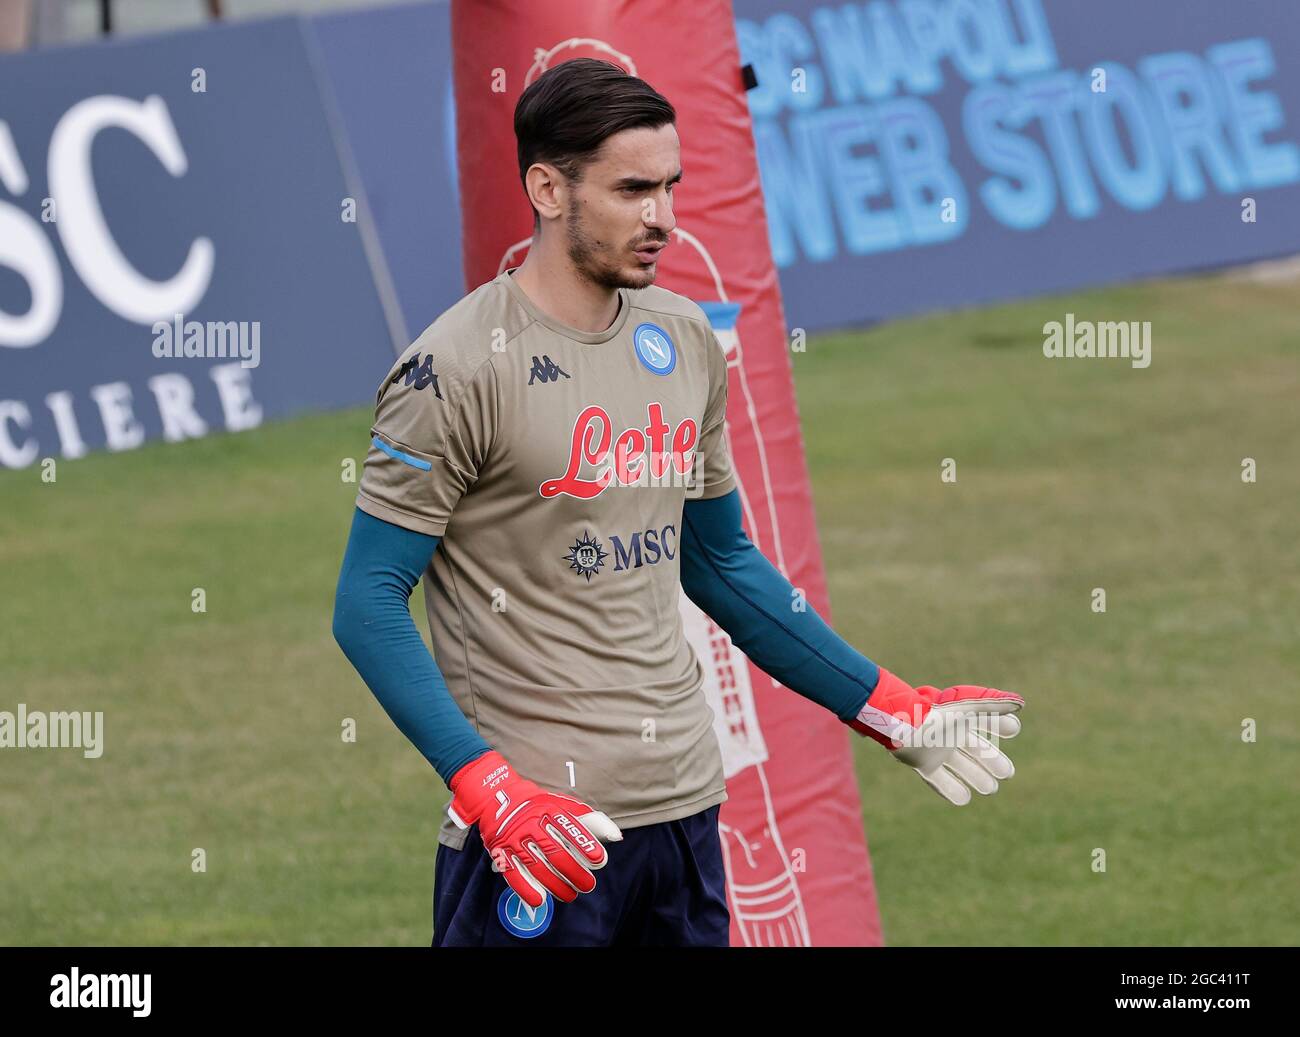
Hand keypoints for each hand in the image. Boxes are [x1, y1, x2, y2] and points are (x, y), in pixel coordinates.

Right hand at [448, 751, 622, 907]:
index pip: (568, 827)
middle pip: (554, 851)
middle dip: (573, 871)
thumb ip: (588, 819)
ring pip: (536, 866)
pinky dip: (525, 889)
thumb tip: (616, 835)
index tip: (598, 859)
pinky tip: (539, 901)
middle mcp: (530, 823)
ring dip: (555, 885)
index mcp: (547, 809)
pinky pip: (513, 873)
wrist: (496, 797)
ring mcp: (514, 838)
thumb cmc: (537, 805)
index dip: (584, 843)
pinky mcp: (501, 851)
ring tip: (570, 895)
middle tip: (587, 885)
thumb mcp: (560, 803)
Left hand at [848, 669, 1023, 804]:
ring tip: (990, 789)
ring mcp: (935, 749)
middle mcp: (948, 734)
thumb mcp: (969, 707)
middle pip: (975, 749)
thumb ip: (995, 705)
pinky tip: (963, 799)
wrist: (904, 725)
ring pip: (960, 766)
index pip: (985, 721)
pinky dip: (950, 790)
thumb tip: (1020, 705)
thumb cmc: (938, 713)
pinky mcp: (922, 763)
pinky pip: (937, 779)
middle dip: (992, 761)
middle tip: (1006, 773)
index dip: (999, 725)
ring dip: (975, 776)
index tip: (1012, 729)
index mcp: (960, 718)